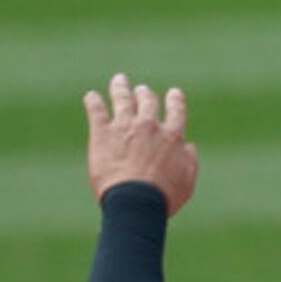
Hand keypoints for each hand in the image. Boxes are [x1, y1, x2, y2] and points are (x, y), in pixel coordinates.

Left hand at [84, 73, 199, 213]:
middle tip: (142, 90)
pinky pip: (96, 110)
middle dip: (145, 94)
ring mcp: (125, 126)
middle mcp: (149, 126)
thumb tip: (189, 146)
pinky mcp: (102, 133)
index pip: (176, 111)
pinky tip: (91, 96)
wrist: (136, 200)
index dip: (175, 100)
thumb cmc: (163, 196)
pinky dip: (93, 101)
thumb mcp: (187, 181)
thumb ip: (190, 161)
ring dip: (121, 88)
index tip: (174, 93)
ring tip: (119, 81)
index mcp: (172, 136)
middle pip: (147, 101)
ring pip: (122, 99)